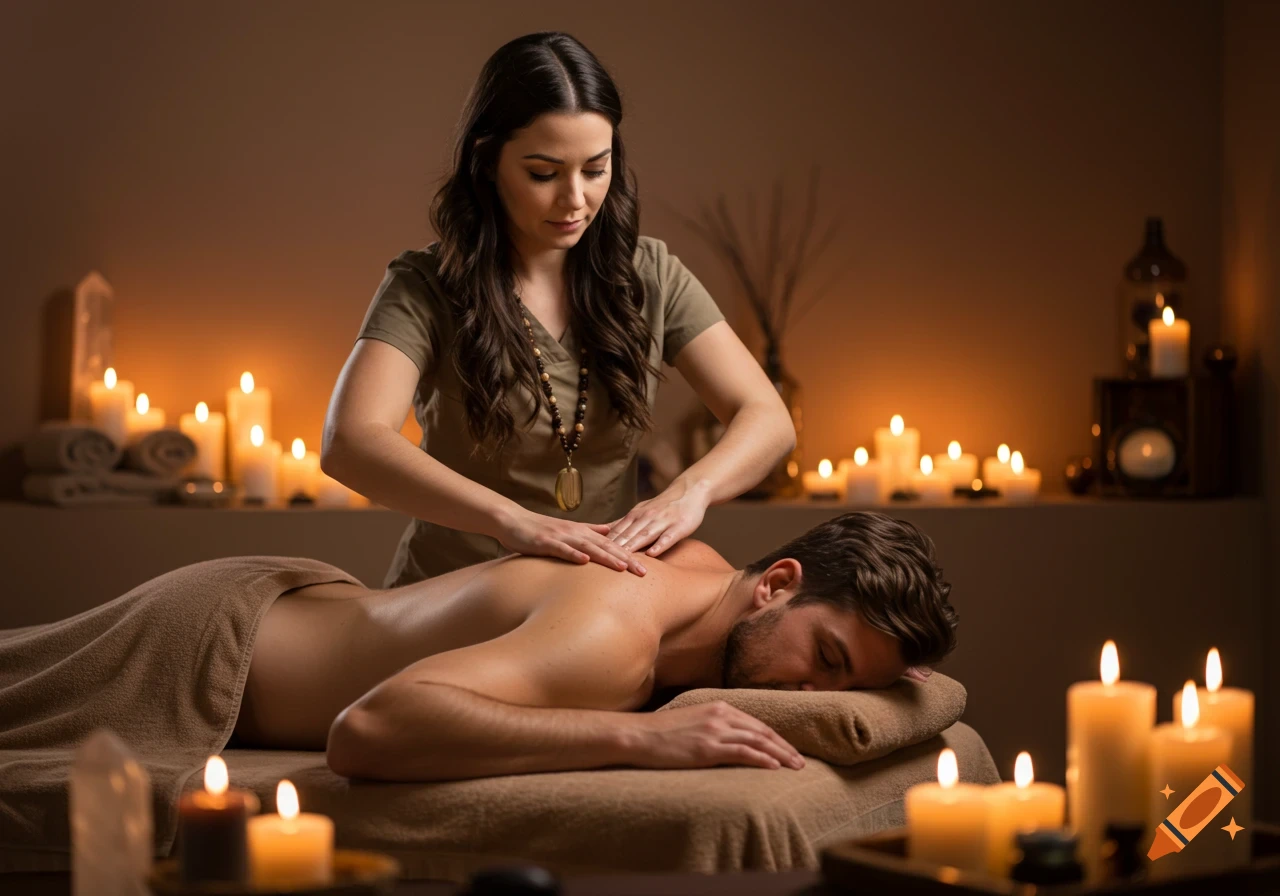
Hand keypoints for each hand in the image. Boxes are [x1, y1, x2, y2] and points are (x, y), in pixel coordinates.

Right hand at [495, 507, 646, 575]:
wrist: (512, 521)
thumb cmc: (539, 529)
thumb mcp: (568, 530)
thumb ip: (589, 530)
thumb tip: (609, 531)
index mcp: (582, 532)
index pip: (611, 544)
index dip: (630, 555)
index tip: (647, 568)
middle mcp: (575, 532)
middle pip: (605, 546)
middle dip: (625, 559)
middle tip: (644, 572)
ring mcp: (560, 536)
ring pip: (588, 547)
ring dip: (606, 556)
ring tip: (623, 566)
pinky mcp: (545, 542)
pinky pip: (561, 548)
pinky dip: (573, 554)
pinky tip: (584, 561)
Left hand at [607, 480, 709, 557]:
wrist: (689, 491)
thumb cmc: (663, 506)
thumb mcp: (641, 511)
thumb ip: (624, 523)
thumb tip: (602, 533)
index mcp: (636, 515)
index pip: (617, 531)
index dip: (604, 543)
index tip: (593, 554)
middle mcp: (647, 517)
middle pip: (628, 535)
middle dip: (614, 548)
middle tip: (602, 560)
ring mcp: (663, 522)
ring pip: (645, 536)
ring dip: (633, 547)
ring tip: (622, 559)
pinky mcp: (679, 527)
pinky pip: (668, 537)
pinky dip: (659, 545)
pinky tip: (652, 555)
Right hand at [623, 702, 804, 770]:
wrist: (638, 735)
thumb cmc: (661, 732)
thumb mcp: (692, 721)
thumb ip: (713, 726)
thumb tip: (728, 739)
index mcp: (719, 707)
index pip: (757, 723)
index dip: (776, 738)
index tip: (789, 751)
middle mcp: (720, 716)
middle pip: (763, 732)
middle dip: (784, 747)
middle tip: (800, 762)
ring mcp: (714, 731)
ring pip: (757, 742)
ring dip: (780, 756)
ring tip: (794, 768)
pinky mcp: (707, 748)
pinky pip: (741, 753)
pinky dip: (761, 759)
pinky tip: (774, 768)